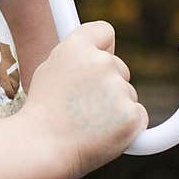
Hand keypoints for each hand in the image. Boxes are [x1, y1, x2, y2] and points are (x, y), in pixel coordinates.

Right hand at [22, 21, 148, 178]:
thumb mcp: (49, 71)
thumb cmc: (42, 112)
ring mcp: (118, 88)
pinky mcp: (132, 115)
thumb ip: (75, 57)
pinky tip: (101, 133)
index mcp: (76, 47)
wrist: (40, 147)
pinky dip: (126, 126)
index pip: (105, 31)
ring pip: (127, 93)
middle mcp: (100, 62)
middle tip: (83, 106)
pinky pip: (138, 115)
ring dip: (115, 107)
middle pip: (120, 67)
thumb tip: (99, 50)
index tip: (99, 59)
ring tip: (86, 123)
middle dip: (108, 84)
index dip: (103, 47)